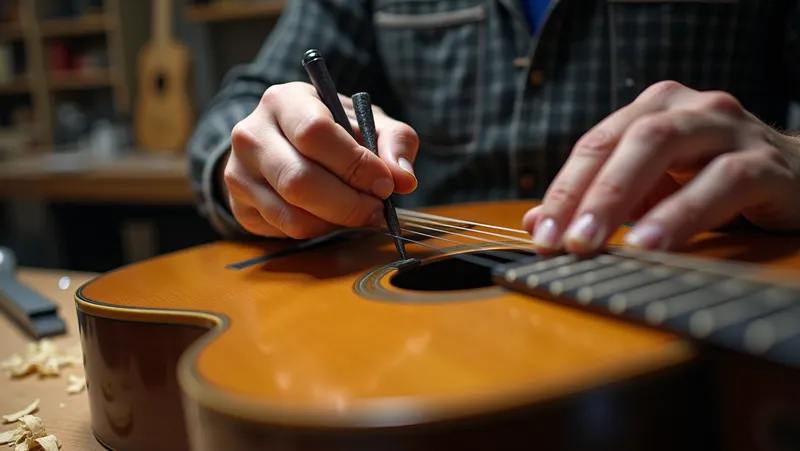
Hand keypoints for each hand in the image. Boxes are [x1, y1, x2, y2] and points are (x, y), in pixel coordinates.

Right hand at [222, 82, 418, 238]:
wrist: (284, 143)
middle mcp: (251, 134)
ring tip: (356, 210)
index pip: (314, 134)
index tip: (384, 183)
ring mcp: (238, 172)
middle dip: (348, 203)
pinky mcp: (239, 206)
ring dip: (336, 221)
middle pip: (299, 181)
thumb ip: (395, 142)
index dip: (355, 164)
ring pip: (292, 214)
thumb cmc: (333, 130)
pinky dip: (318, 230)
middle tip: (376, 209)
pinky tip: (330, 214)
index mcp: (283, 101)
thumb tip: (403, 178)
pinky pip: (285, 230)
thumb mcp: (368, 122)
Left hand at [523, 80, 799, 253]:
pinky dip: (682, 213)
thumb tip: (535, 221)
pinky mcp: (768, 164)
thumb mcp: (651, 191)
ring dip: (623, 197)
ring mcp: (730, 129)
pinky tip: (652, 244)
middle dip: (586, 192)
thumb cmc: (712, 183)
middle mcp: (689, 108)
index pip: (596, 145)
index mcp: (654, 109)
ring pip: (665, 146)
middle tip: (560, 242)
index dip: (563, 191)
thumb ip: (599, 201)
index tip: (539, 236)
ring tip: (593, 243)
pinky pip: (723, 181)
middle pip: (626, 139)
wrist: (798, 179)